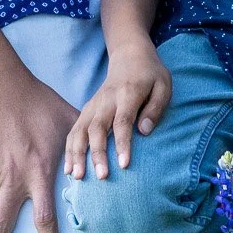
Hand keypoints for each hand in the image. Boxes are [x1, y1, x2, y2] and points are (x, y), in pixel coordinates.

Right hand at [63, 40, 170, 181]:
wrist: (130, 56)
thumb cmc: (150, 74)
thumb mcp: (163, 86)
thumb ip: (155, 108)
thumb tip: (144, 131)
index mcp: (128, 93)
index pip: (123, 121)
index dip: (122, 143)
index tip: (124, 164)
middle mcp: (107, 100)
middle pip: (98, 128)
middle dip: (97, 153)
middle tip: (101, 176)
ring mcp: (94, 104)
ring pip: (80, 129)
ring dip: (77, 153)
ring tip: (76, 176)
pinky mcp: (87, 109)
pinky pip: (74, 129)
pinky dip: (69, 148)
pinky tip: (69, 167)